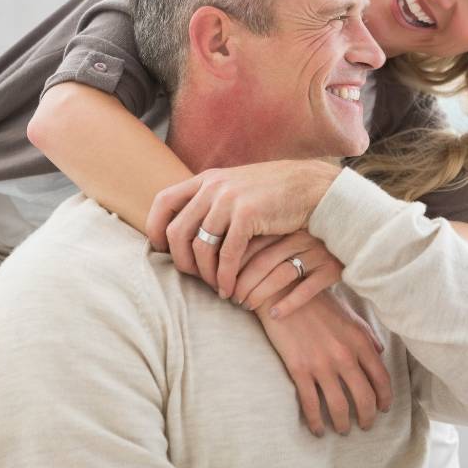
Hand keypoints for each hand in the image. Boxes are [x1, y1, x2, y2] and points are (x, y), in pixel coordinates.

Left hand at [146, 159, 340, 297]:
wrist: (312, 186)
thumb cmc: (276, 193)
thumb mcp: (238, 186)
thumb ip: (213, 199)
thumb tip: (187, 223)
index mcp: (207, 179)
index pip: (163, 202)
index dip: (155, 229)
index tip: (161, 251)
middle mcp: (213, 186)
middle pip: (177, 231)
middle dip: (181, 261)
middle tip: (193, 279)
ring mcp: (230, 199)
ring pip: (200, 246)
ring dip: (205, 274)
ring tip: (215, 287)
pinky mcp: (248, 215)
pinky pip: (227, 254)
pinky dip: (225, 276)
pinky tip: (230, 289)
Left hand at [233, 230, 343, 317]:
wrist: (354, 240)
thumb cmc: (309, 244)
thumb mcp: (287, 235)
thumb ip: (263, 242)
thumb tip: (222, 260)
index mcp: (285, 227)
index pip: (251, 245)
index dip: (233, 265)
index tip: (220, 281)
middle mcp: (301, 238)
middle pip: (263, 262)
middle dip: (242, 283)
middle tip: (231, 299)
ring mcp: (317, 253)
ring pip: (282, 275)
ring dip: (260, 294)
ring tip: (246, 307)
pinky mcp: (332, 270)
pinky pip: (307, 289)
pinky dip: (289, 303)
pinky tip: (275, 316)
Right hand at [256, 289, 391, 436]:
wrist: (284, 293)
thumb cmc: (317, 301)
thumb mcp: (348, 314)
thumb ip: (367, 335)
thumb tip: (379, 353)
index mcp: (360, 341)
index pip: (381, 378)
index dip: (385, 398)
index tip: (383, 409)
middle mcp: (345, 356)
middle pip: (364, 398)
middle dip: (367, 417)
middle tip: (365, 425)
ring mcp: (322, 365)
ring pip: (339, 407)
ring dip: (343, 424)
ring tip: (343, 429)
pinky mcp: (299, 370)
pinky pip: (311, 405)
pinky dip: (316, 422)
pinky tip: (317, 429)